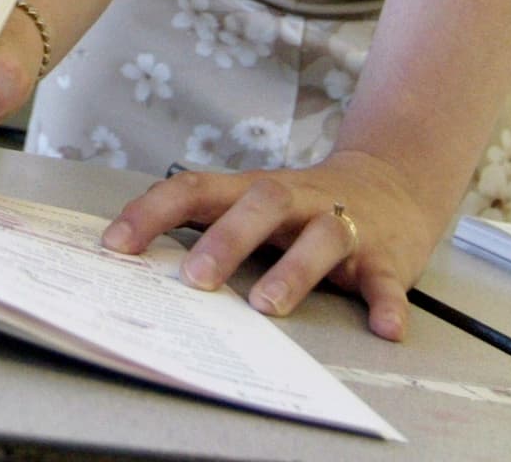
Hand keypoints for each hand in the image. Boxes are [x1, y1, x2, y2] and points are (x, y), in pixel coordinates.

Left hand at [100, 150, 449, 340]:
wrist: (394, 182)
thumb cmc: (300, 205)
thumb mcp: (248, 204)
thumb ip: (202, 224)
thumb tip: (127, 260)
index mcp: (250, 190)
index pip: (194, 188)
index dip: (153, 212)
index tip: (116, 245)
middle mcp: (295, 200)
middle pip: (261, 203)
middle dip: (226, 239)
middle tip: (195, 279)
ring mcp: (342, 224)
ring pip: (321, 236)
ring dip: (294, 270)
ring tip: (268, 306)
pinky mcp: (386, 256)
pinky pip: (387, 279)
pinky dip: (387, 304)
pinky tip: (384, 329)